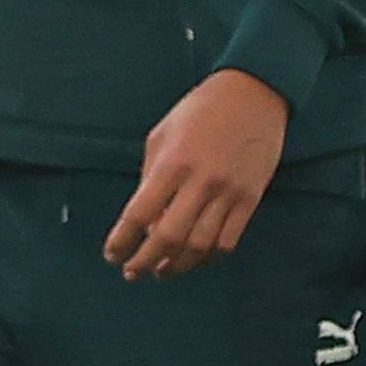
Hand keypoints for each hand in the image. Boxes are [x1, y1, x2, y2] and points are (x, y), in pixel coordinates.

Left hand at [104, 69, 286, 280]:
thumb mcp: (161, 136)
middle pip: (168, 238)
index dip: (122, 241)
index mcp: (172, 163)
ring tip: (161, 271)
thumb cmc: (199, 111)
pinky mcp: (251, 199)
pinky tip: (193, 259)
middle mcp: (200, 181)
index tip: (112, 255)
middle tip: (133, 272)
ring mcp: (228, 192)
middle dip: (145, 261)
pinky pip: (228, 241)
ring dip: (176, 266)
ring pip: (199, 246)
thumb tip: (145, 223)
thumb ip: (150, 179)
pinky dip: (207, 258)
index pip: (139, 214)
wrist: (253, 94)